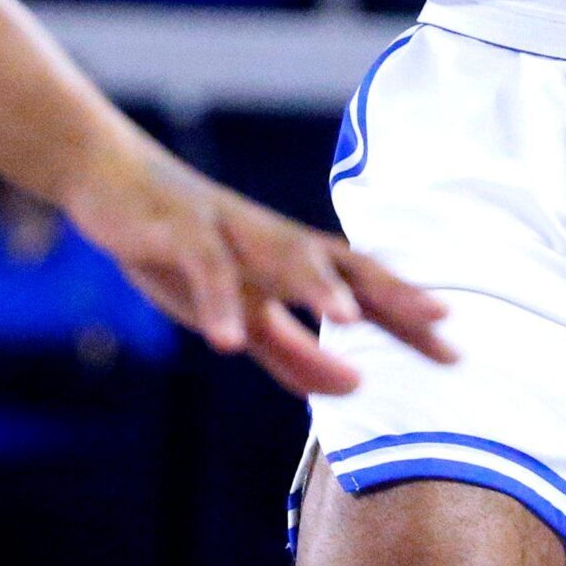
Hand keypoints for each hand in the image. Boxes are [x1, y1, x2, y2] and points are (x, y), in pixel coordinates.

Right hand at [62, 140, 452, 396]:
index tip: (456, 351)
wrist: (110, 178)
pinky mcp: (177, 230)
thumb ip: (292, 351)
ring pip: (279, 254)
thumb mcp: (241, 309)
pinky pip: (202, 267)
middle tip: (437, 320)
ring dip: (314, 285)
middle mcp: (269, 238)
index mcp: (289, 256)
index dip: (406, 315)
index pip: (362, 285)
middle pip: (339, 263)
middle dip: (388, 292)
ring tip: (349, 321)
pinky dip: (216, 302)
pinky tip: (228, 341)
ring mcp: (226, 229)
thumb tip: (352, 388)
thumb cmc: (182, 246)